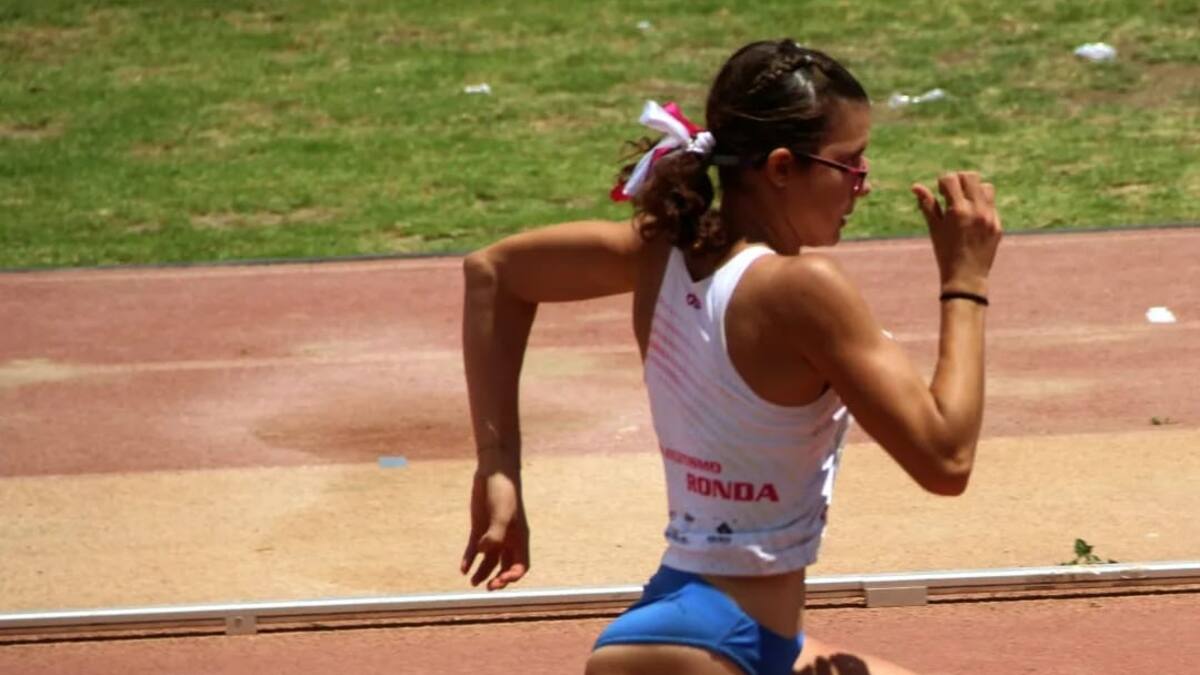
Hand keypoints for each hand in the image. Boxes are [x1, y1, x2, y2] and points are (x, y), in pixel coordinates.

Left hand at [460, 469, 529, 590]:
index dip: (512, 576)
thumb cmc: (503, 493)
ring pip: (489, 559)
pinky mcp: (479, 528)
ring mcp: (492, 533)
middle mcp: (507, 539)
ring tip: (472, 582)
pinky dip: (469, 559)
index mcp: (519, 538)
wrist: (493, 473)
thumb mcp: (501, 515)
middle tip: (487, 587)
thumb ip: (494, 536)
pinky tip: (463, 568)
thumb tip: (483, 552)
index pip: (521, 565)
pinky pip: (474, 549)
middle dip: (497, 579)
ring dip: (482, 572)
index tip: (500, 580)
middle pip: (505, 566)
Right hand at [912, 172, 1002, 294]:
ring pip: (986, 187)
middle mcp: (976, 210)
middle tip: (952, 193)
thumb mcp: (934, 228)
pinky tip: (972, 218)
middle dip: (959, 180)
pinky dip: (981, 205)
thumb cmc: (945, 253)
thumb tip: (915, 186)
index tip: (940, 193)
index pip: (951, 179)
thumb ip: (927, 204)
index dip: (943, 182)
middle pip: (971, 177)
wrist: (966, 277)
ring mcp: (990, 217)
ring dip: (974, 190)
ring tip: (965, 203)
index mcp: (958, 210)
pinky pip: (991, 204)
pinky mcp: (997, 224)